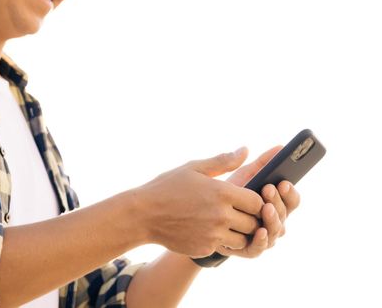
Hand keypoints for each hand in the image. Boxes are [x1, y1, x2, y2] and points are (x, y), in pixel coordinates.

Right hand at [133, 148, 264, 257]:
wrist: (142, 214)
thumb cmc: (167, 187)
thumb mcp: (193, 168)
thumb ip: (223, 161)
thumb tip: (246, 150)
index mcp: (221, 192)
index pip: (257, 201)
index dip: (257, 201)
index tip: (248, 199)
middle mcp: (220, 215)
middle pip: (254, 223)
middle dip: (251, 218)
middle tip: (241, 213)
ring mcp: (212, 235)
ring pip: (243, 240)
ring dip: (239, 233)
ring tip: (227, 223)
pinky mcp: (204, 248)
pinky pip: (223, 248)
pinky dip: (221, 241)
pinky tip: (208, 230)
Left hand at [218, 146, 300, 257]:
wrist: (195, 214)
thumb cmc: (222, 193)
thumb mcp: (242, 176)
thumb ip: (260, 164)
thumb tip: (279, 146)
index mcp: (274, 202)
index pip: (291, 199)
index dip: (290, 191)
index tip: (283, 181)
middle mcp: (272, 220)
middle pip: (285, 214)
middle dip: (278, 201)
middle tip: (269, 189)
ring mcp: (263, 236)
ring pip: (276, 231)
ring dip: (273, 219)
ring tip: (266, 208)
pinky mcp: (248, 249)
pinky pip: (259, 248)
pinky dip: (261, 240)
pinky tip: (260, 230)